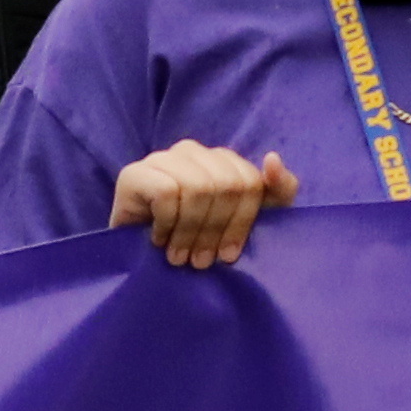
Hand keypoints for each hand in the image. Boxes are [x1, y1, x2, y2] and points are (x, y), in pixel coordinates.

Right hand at [111, 143, 300, 271]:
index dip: (242, 222)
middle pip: (225, 184)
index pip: (249, 181)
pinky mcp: (134, 173)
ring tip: (180, 255)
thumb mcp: (248, 221)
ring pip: (197, 187)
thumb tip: (272, 159)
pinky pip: (166, 193)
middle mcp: (192, 151)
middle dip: (216, 229)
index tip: (228, 254)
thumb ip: (277, 192)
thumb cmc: (198, 240)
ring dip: (190, 231)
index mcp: (221, 159)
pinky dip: (166, 223)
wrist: (142, 258)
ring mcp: (162, 158)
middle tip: (201, 260)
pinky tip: (160, 239)